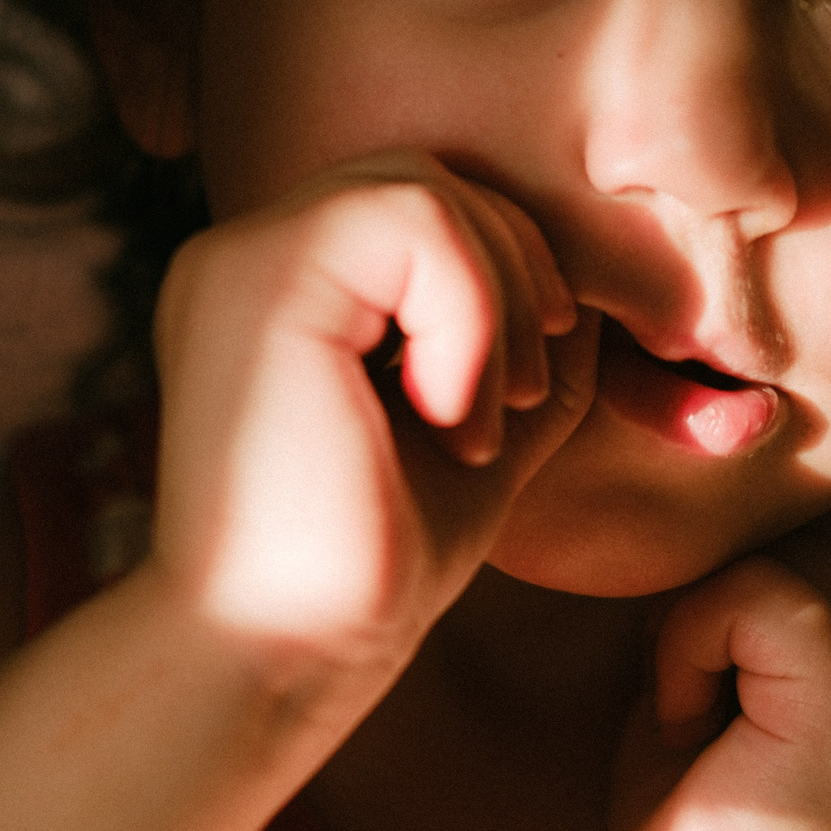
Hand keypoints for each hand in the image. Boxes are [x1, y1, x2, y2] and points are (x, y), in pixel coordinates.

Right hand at [143, 150, 598, 676]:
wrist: (281, 654)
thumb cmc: (370, 564)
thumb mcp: (479, 426)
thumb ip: (523, 342)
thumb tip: (590, 276)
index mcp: (283, 288)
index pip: (420, 204)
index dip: (503, 269)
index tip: (518, 387)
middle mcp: (246, 257)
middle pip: (428, 176)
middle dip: (513, 272)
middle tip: (513, 398)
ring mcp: (241, 261)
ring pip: (423, 186)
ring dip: (496, 299)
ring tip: (482, 414)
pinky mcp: (258, 280)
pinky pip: (407, 217)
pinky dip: (469, 309)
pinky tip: (450, 412)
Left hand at [609, 445, 830, 830]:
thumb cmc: (690, 784)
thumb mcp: (724, 632)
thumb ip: (766, 549)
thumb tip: (728, 430)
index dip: (784, 483)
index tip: (722, 583)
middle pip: (791, 485)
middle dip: (709, 559)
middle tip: (697, 672)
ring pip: (771, 533)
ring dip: (693, 609)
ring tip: (700, 700)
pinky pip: (754, 589)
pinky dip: (692, 644)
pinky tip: (694, 720)